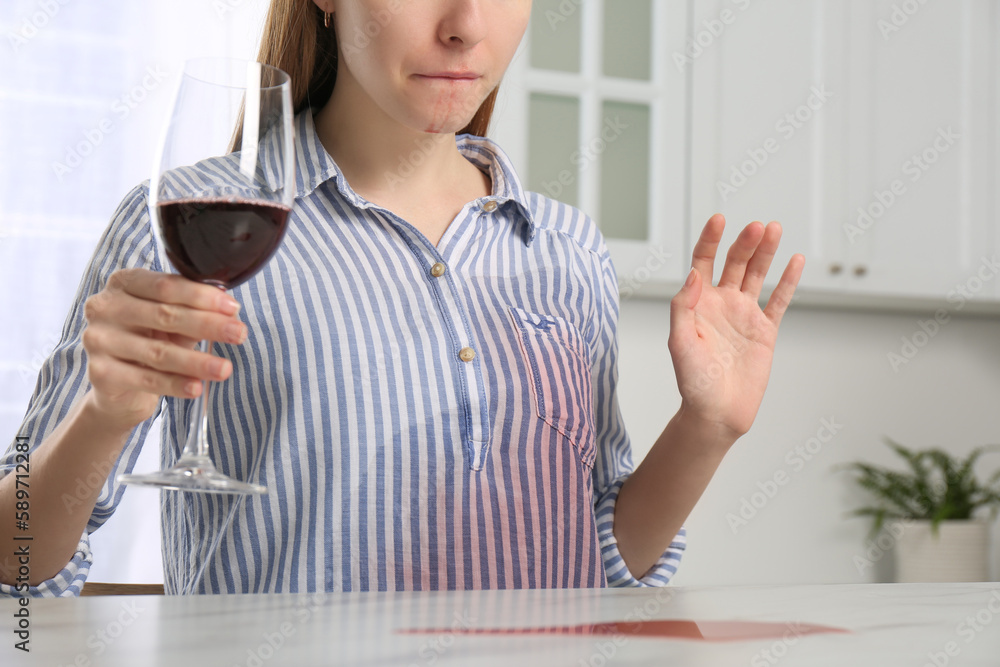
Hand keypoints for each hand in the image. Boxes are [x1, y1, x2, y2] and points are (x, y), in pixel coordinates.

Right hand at [81, 268, 246, 427]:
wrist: (118, 387)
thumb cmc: (149, 341)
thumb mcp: (170, 321)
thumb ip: (193, 311)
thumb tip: (230, 310)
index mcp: (123, 283)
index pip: (166, 286)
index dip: (202, 297)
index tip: (233, 308)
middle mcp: (104, 307)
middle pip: (165, 315)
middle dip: (208, 325)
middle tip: (239, 334)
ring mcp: (98, 340)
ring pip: (158, 351)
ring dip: (197, 361)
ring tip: (225, 369)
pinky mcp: (100, 372)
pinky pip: (147, 379)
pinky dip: (176, 384)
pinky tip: (197, 387)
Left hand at [667, 214, 803, 442]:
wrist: (716, 412)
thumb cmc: (692, 381)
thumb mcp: (679, 342)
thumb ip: (683, 306)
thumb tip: (694, 273)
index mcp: (698, 303)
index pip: (703, 262)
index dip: (710, 240)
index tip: (719, 220)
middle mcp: (721, 304)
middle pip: (734, 263)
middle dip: (745, 243)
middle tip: (758, 226)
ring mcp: (744, 315)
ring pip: (757, 275)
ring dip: (765, 252)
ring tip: (774, 229)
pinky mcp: (765, 330)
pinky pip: (778, 300)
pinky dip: (788, 281)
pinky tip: (795, 260)